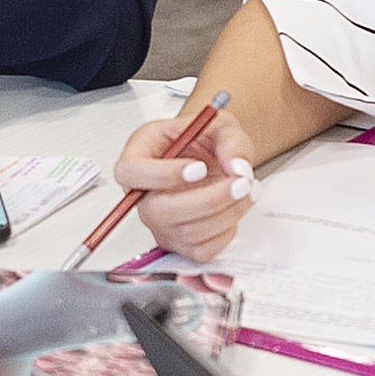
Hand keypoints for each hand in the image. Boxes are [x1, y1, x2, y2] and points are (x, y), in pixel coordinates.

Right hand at [115, 106, 259, 258]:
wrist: (217, 157)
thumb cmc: (206, 140)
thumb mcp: (221, 126)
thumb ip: (231, 141)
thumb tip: (237, 167)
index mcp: (139, 154)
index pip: (129, 172)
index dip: (160, 175)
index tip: (198, 168)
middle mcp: (143, 193)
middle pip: (158, 211)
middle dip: (208, 199)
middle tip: (239, 182)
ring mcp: (158, 222)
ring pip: (186, 232)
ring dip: (226, 212)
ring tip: (245, 189)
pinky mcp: (178, 242)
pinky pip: (202, 249)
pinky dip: (227, 230)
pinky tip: (234, 208)